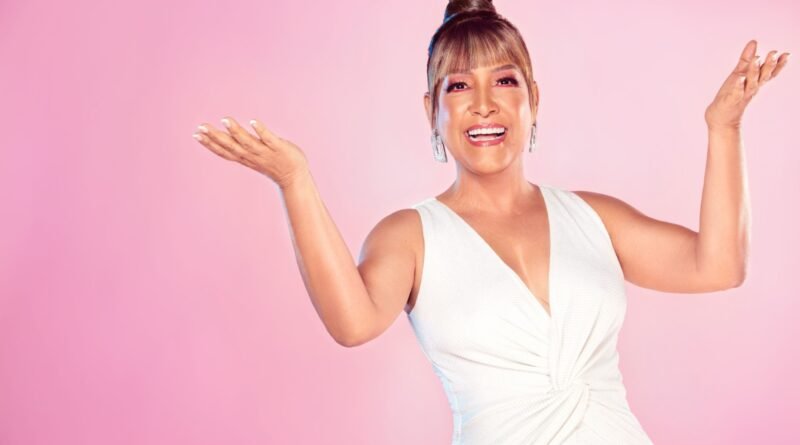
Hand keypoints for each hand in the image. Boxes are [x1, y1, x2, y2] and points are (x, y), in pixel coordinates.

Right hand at [193, 116, 309, 188]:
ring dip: (236, 131)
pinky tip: (253, 121)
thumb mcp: (253, 157)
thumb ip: (241, 147)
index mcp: (245, 158)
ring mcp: (265, 152)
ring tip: (224, 119)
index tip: (196, 134)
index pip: (224, 151)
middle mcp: (252, 156)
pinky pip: (269, 139)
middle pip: (231, 146)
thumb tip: (229, 135)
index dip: (210, 144)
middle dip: (216, 137)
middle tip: (201, 127)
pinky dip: (261, 131)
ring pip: (248, 142)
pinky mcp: (279, 148)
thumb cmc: (274, 164)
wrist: (295, 178)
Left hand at [704, 40, 789, 129]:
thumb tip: (754, 42)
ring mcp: (741, 95)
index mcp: (754, 82)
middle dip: (769, 65)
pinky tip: (739, 77)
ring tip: (757, 58)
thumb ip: (746, 59)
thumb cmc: (731, 94)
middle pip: (763, 76)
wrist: (720, 118)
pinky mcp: (730, 101)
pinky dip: (738, 86)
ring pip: (751, 83)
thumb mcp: (739, 73)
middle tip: (773, 53)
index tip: (787, 54)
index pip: (769, 72)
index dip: (778, 65)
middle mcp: (751, 89)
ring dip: (754, 71)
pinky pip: (736, 93)